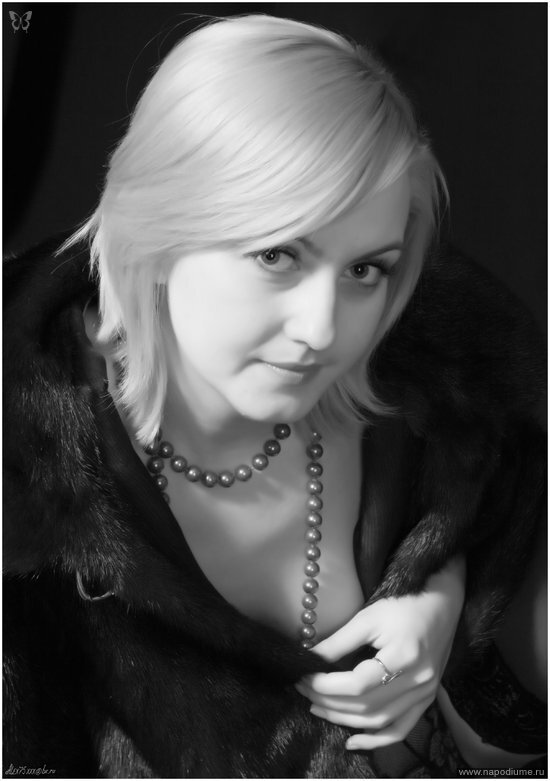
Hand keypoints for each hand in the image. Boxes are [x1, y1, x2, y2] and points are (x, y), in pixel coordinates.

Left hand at [296, 557, 464, 749]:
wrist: (441, 606)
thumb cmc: (403, 605)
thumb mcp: (368, 617)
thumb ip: (339, 641)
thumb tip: (309, 658)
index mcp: (404, 656)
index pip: (358, 683)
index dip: (327, 685)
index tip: (303, 676)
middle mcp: (418, 681)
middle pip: (367, 705)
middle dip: (329, 702)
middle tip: (303, 690)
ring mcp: (425, 694)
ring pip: (379, 721)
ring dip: (344, 719)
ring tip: (317, 708)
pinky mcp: (426, 700)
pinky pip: (400, 729)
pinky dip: (376, 740)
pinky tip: (352, 741)